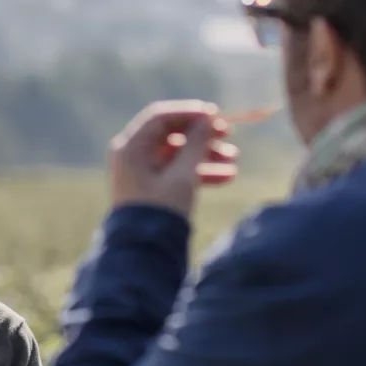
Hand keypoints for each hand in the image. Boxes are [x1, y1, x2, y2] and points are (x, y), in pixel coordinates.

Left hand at [109, 100, 237, 219]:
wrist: (144, 253)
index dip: (190, 113)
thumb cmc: (160, 211)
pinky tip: (228, 177)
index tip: (216, 116)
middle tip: (229, 137)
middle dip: (202, 137)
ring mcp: (141, 171)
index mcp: (131, 147)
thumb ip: (196, 144)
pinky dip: (199, 172)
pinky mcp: (151, 187)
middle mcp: (132, 155)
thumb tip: (207, 119)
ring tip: (234, 161)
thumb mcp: (183, 176)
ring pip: (177, 154)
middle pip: (171, 134)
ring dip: (205, 155)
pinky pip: (176, 171)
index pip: (161, 117)